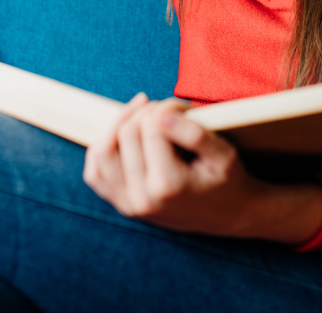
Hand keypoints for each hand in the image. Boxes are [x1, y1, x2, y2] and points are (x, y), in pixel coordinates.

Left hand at [82, 94, 321, 242]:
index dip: (169, 107)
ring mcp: (127, 204)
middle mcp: (142, 199)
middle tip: (170, 110)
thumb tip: (160, 114)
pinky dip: (103, 149)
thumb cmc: (226, 180)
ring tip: (143, 114)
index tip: (186, 108)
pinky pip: (95, 172)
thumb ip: (195, 134)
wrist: (226, 215)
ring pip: (101, 151)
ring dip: (120, 125)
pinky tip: (124, 137)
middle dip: (146, 112)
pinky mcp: (121, 204)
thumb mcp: (224, 155)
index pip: (151, 127)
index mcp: (168, 186)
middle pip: (125, 134)